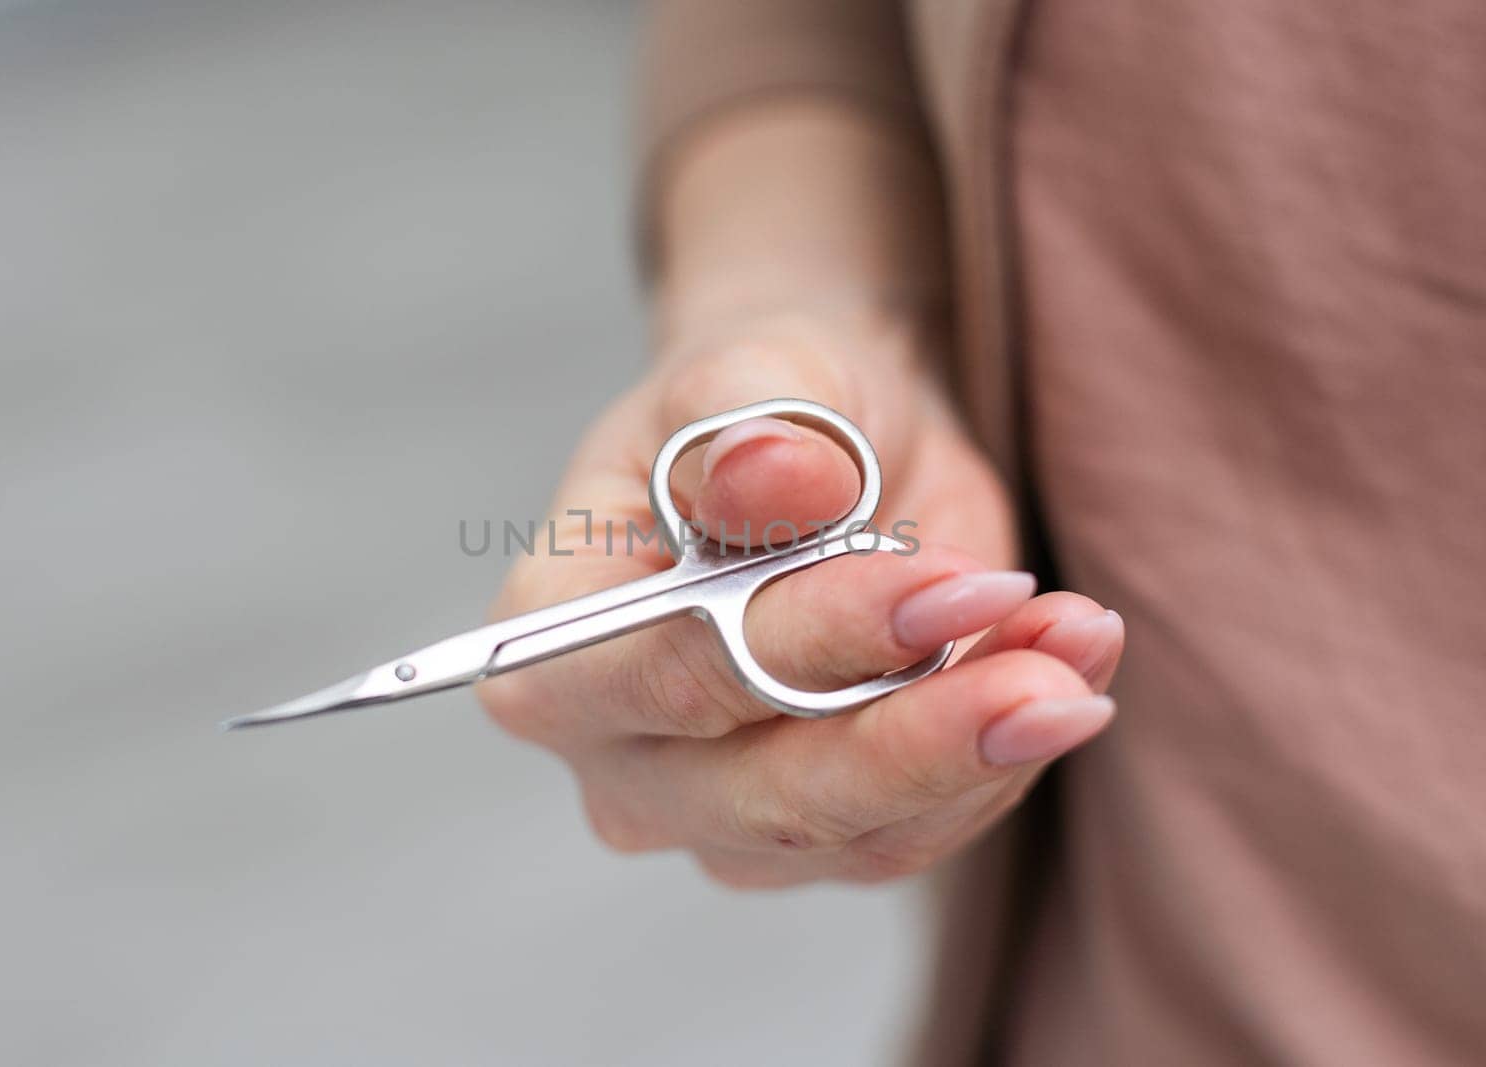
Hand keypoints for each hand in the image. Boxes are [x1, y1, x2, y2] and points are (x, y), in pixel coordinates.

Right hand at [480, 313, 1122, 886]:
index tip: (936, 586)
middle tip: (1049, 660)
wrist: (835, 443)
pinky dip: (1012, 751)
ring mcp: (722, 810)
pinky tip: (1070, 660)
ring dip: (990, 744)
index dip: (800, 640)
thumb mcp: (755, 368)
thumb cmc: (768, 401)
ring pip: (862, 831)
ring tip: (1078, 639)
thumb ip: (748, 422)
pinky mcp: (829, 831)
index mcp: (558, 640)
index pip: (660, 675)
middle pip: (767, 790)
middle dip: (920, 730)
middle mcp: (622, 752)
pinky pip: (927, 829)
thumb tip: (773, 479)